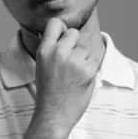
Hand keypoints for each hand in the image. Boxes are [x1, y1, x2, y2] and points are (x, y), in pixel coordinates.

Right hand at [33, 17, 99, 137]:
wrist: (54, 115)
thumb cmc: (48, 92)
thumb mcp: (41, 66)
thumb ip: (50, 48)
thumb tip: (59, 31)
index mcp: (44, 50)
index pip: (55, 23)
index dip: (62, 29)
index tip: (64, 38)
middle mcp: (58, 52)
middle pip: (73, 33)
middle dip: (74, 44)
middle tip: (70, 62)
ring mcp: (73, 61)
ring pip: (85, 48)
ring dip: (83, 59)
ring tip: (74, 75)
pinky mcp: (88, 70)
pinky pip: (95, 58)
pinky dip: (91, 68)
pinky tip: (82, 79)